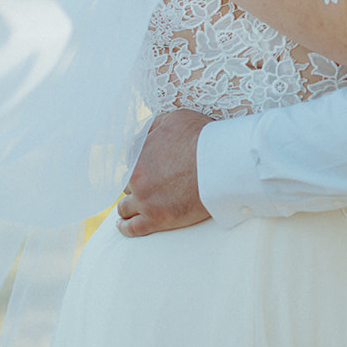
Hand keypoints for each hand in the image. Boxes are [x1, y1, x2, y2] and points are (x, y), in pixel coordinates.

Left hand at [116, 109, 214, 235]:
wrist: (222, 163)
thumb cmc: (203, 138)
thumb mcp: (175, 118)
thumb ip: (155, 126)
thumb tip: (145, 133)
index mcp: (139, 154)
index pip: (129, 162)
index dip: (140, 165)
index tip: (147, 169)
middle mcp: (137, 178)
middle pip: (128, 184)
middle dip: (136, 185)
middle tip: (148, 187)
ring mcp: (146, 201)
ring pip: (125, 207)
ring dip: (127, 207)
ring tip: (128, 210)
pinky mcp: (158, 219)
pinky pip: (133, 228)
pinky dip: (125, 227)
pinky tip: (123, 226)